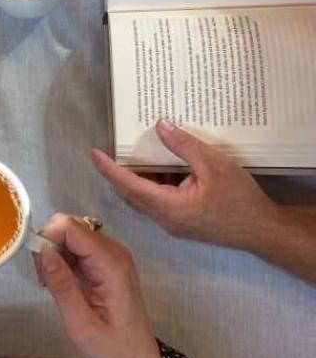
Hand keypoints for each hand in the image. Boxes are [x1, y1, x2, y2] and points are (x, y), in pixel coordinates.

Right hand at [36, 213, 162, 357]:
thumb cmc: (111, 347)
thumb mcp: (81, 324)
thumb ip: (62, 286)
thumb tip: (42, 251)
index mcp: (111, 265)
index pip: (72, 228)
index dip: (48, 238)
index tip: (38, 268)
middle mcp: (114, 251)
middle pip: (70, 226)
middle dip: (49, 245)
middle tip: (44, 278)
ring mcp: (111, 254)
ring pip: (71, 233)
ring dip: (54, 252)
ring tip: (51, 283)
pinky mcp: (106, 260)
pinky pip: (77, 245)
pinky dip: (62, 257)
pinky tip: (60, 281)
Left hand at [91, 119, 280, 250]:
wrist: (263, 231)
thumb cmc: (240, 200)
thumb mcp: (214, 165)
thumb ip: (184, 146)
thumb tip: (159, 126)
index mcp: (168, 207)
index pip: (128, 185)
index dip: (109, 168)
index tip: (93, 152)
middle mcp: (164, 219)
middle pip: (130, 194)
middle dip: (116, 173)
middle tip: (107, 150)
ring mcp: (171, 223)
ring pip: (143, 199)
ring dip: (134, 179)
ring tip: (129, 153)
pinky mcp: (180, 223)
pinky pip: (156, 202)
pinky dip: (151, 185)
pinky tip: (156, 167)